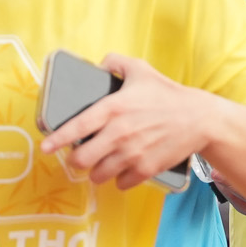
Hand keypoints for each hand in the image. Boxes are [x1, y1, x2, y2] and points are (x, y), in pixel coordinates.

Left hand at [41, 56, 208, 191]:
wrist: (200, 119)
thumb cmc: (168, 94)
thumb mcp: (140, 69)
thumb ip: (115, 62)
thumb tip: (99, 65)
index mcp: (113, 108)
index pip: (76, 127)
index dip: (56, 139)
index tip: (45, 147)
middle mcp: (119, 133)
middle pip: (82, 159)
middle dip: (76, 160)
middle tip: (79, 157)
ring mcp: (132, 154)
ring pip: (98, 175)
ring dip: (96, 172)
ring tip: (101, 165)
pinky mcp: (146, 169)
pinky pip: (121, 184)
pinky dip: (119, 180)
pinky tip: (122, 170)